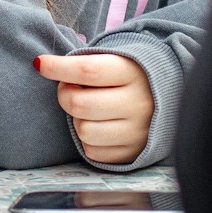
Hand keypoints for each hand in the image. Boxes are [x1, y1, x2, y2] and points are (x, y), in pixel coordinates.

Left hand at [34, 53, 152, 165]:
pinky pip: (92, 150)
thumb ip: (86, 62)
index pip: (87, 70)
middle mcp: (138, 103)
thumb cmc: (132, 75)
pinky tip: (98, 124)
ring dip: (77, 119)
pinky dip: (88, 138)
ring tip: (88, 108)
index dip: (58, 67)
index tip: (40, 63)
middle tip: (70, 88)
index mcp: (133, 73)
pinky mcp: (131, 153)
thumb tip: (42, 64)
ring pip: (83, 130)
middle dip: (64, 94)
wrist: (171, 100)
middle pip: (79, 104)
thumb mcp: (118, 59)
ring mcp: (136, 131)